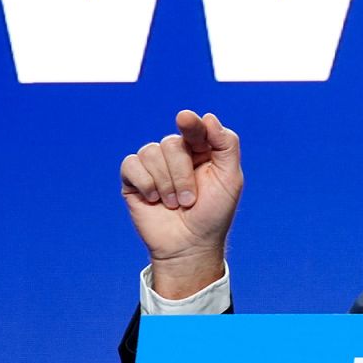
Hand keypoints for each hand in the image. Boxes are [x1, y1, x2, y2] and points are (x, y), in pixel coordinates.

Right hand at [120, 110, 242, 297]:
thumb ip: (226, 145)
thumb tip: (208, 116)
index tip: (185, 119)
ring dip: (166, 184)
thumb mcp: (230, 179)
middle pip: (172, 143)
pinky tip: (154, 200)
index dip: (191, 124)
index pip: (195, 128)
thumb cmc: (213, 213)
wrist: (190, 245)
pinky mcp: (133, 178)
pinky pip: (131, 164)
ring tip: (175, 204)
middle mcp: (177, 153)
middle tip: (190, 200)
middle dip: (182, 175)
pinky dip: (146, 184)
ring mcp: (154, 165)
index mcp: (202, 149)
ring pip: (151, 152)